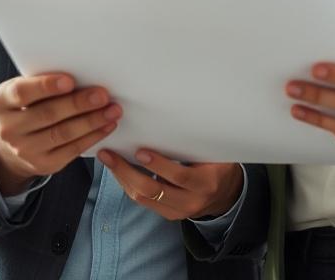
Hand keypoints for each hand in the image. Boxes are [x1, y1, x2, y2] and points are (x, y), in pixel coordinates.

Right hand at [0, 72, 120, 195]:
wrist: (12, 145)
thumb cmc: (25, 107)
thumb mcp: (23, 92)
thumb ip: (42, 83)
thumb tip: (82, 74)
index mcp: (0, 102)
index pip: (21, 93)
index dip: (46, 86)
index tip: (70, 80)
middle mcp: (8, 128)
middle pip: (47, 114)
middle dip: (78, 103)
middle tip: (102, 94)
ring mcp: (25, 150)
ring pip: (63, 133)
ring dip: (92, 120)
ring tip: (112, 109)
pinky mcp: (44, 165)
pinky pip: (72, 149)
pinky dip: (93, 136)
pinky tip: (107, 125)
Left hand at [97, 148, 243, 221]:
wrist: (225, 193)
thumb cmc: (217, 165)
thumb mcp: (215, 154)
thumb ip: (196, 144)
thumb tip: (170, 120)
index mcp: (206, 183)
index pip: (180, 176)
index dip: (159, 165)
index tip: (141, 151)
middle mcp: (191, 201)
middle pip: (153, 190)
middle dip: (127, 172)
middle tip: (111, 154)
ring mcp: (178, 211)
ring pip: (143, 198)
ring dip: (123, 178)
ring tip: (109, 159)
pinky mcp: (168, 214)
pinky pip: (143, 201)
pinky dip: (128, 185)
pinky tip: (119, 171)